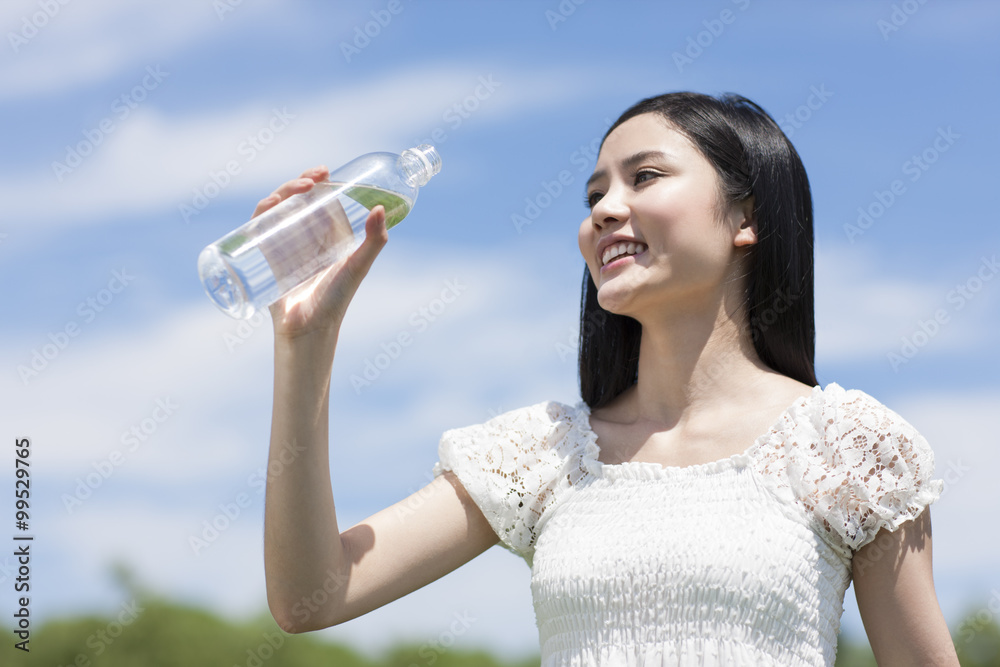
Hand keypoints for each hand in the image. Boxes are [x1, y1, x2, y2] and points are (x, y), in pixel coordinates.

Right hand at [256, 165, 388, 339]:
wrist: (307, 330)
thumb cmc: (335, 301)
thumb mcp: (357, 267)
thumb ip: (373, 242)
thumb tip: (381, 208)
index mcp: (323, 237)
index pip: (317, 201)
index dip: (318, 182)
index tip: (325, 171)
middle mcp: (300, 239)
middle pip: (294, 201)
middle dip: (299, 183)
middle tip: (314, 177)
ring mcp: (280, 247)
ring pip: (276, 211)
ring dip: (282, 193)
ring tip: (299, 189)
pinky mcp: (262, 258)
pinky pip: (257, 229)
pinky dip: (260, 214)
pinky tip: (268, 206)